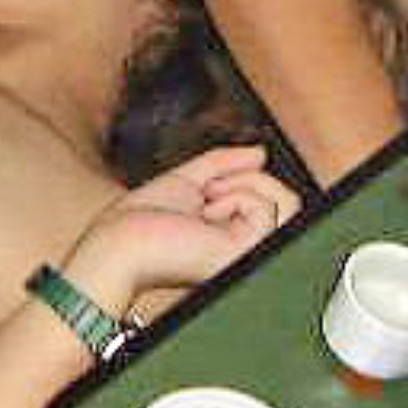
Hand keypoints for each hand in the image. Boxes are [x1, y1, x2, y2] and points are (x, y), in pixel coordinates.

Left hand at [65, 146, 299, 295]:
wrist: (118, 244)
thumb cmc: (137, 223)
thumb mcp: (187, 181)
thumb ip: (224, 164)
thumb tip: (260, 153)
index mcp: (231, 238)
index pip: (271, 200)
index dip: (248, 179)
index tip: (210, 186)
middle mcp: (246, 249)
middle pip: (287, 197)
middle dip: (244, 177)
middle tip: (206, 193)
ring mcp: (249, 254)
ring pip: (288, 200)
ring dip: (243, 185)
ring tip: (207, 202)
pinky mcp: (247, 253)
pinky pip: (267, 206)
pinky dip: (235, 197)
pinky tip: (207, 215)